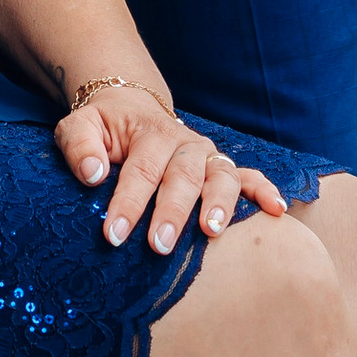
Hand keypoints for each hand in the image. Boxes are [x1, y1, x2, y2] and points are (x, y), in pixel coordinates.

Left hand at [53, 83, 284, 256]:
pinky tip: (277, 211)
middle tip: (160, 245)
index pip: (140, 170)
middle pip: (183, 176)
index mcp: (150, 132)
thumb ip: (80, 145)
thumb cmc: (103, 128)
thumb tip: (93, 175)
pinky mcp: (220, 167)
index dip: (127, 203)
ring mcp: (207, 155)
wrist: (131, 110)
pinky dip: (264, 191)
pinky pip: (249, 177)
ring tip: (212, 232)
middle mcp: (184, 142)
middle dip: (173, 212)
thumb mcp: (79, 126)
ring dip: (219, 203)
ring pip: (221, 176)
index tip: (113, 235)